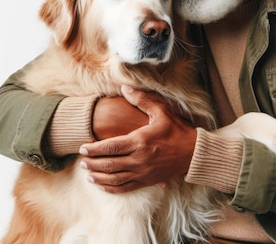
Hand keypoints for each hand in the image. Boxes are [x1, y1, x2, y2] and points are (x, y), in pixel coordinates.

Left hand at [79, 85, 197, 193]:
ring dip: (98, 177)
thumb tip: (124, 88)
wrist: (194, 152)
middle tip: (81, 161)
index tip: (83, 148)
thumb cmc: (178, 130)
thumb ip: (142, 100)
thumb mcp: (162, 111)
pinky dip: (111, 188)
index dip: (94, 149)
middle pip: (108, 164)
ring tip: (88, 173)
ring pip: (114, 179)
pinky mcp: (148, 181)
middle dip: (92, 163)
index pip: (110, 147)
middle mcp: (139, 160)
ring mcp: (143, 173)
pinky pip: (125, 188)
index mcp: (140, 142)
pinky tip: (103, 185)